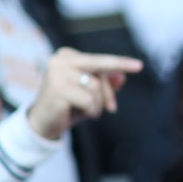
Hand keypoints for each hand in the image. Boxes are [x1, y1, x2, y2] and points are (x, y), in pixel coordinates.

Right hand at [26, 49, 142, 140]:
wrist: (43, 125)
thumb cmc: (68, 106)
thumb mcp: (90, 94)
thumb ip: (104, 84)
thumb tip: (121, 77)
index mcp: (67, 56)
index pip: (99, 60)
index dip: (119, 64)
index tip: (139, 66)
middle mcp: (60, 60)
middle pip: (100, 68)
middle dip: (111, 84)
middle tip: (120, 97)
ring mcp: (57, 73)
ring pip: (95, 87)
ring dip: (96, 104)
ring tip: (84, 111)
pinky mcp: (57, 89)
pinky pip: (88, 100)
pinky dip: (89, 111)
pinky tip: (76, 114)